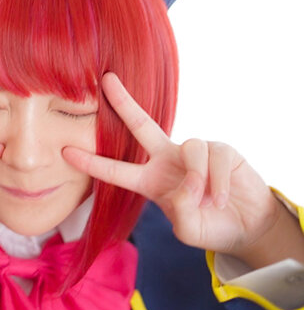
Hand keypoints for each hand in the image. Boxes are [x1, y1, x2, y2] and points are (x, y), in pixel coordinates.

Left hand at [61, 72, 279, 256]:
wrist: (245, 226)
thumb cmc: (209, 225)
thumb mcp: (188, 229)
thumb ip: (182, 214)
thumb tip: (186, 188)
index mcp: (150, 180)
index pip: (116, 170)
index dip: (92, 162)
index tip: (65, 151)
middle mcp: (167, 159)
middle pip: (142, 124)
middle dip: (123, 102)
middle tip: (106, 80)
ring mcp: (194, 151)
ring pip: (190, 148)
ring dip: (197, 178)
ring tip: (207, 202)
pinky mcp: (221, 150)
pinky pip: (215, 157)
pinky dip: (217, 182)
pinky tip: (221, 199)